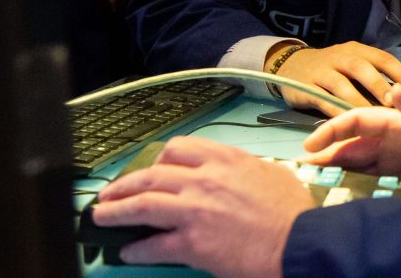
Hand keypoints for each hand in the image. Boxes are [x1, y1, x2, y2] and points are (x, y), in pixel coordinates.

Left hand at [92, 137, 311, 277]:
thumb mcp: (270, 173)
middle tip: (110, 192)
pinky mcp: (191, 243)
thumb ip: (244, 169)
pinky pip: (153, 245)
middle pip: (151, 175)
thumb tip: (232, 174)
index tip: (152, 168)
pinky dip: (137, 249)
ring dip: (116, 211)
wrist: (299, 242)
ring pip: (142, 205)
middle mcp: (204, 179)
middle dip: (125, 184)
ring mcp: (194, 210)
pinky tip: (129, 251)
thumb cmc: (292, 212)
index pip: (179, 149)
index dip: (158, 160)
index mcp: (225, 159)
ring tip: (101, 215)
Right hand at [275, 41, 400, 116]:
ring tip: (373, 119)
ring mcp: (322, 71)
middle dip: (378, 85)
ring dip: (358, 102)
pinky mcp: (306, 88)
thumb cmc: (333, 70)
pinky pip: (322, 101)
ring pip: (342, 86)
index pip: (383, 59)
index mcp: (358, 51)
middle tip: (393, 103)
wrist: (290, 65)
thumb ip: (374, 78)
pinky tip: (348, 126)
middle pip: (362, 68)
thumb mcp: (354, 66)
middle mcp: (341, 57)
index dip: (400, 74)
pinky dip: (335, 113)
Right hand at [301, 86, 400, 188]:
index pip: (361, 120)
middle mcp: (397, 137)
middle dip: (328, 150)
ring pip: (359, 158)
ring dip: (337, 165)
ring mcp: (399, 157)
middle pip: (355, 141)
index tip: (312, 145)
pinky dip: (353, 179)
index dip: (335, 129)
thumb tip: (393, 91)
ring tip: (311, 177)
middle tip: (301, 167)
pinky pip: (372, 175)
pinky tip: (338, 186)